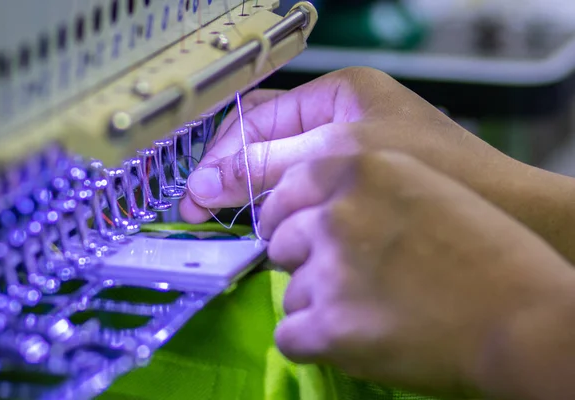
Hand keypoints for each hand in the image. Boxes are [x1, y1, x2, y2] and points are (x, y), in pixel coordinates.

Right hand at [179, 67, 514, 222]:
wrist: (505, 213)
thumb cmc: (434, 170)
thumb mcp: (339, 157)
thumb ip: (270, 164)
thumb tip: (205, 181)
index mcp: (338, 94)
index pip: (258, 115)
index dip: (221, 152)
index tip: (196, 191)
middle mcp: (338, 121)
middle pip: (263, 142)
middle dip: (230, 175)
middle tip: (200, 211)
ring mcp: (345, 156)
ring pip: (279, 173)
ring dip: (252, 197)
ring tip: (231, 223)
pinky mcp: (356, 190)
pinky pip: (302, 196)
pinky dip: (280, 213)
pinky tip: (269, 232)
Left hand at [260, 151, 574, 397]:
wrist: (522, 317)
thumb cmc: (484, 250)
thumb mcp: (422, 185)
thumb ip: (361, 186)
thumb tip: (313, 205)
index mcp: (359, 168)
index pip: (286, 189)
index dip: (290, 215)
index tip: (298, 230)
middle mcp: (336, 214)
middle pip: (281, 240)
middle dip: (303, 260)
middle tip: (343, 275)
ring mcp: (329, 271)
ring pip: (289, 292)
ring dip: (317, 303)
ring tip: (365, 309)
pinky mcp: (330, 327)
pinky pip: (289, 334)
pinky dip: (313, 340)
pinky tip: (350, 337)